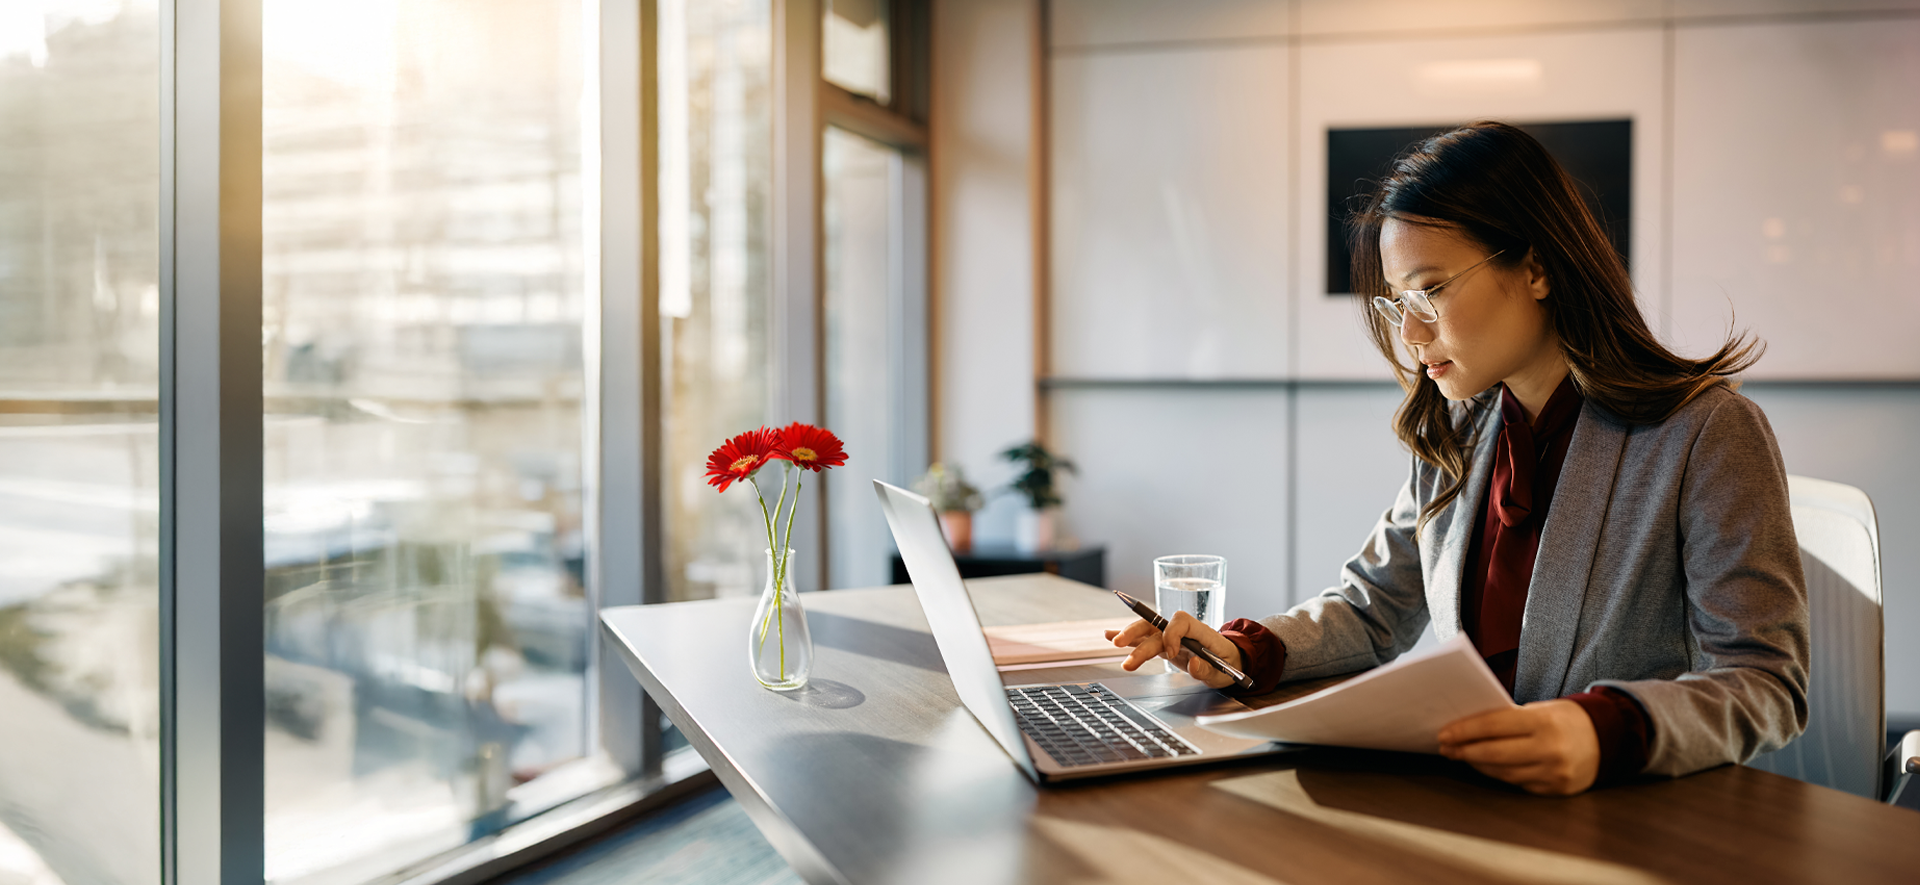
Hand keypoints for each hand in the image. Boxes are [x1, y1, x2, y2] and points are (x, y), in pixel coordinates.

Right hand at [1104, 610, 1243, 689]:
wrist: (1230, 662)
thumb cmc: (1228, 664)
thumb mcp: (1224, 673)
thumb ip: (1207, 669)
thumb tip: (1193, 663)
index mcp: (1200, 632)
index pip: (1181, 622)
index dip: (1172, 634)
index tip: (1171, 653)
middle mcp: (1183, 632)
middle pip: (1157, 624)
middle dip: (1138, 633)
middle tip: (1122, 645)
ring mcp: (1172, 638)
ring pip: (1147, 630)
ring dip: (1129, 635)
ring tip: (1112, 640)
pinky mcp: (1165, 646)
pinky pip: (1145, 640)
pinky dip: (1129, 639)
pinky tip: (1110, 636)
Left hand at [1437, 699, 1600, 795]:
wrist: (1609, 739)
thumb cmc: (1566, 719)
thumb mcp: (1541, 709)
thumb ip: (1509, 718)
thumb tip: (1467, 728)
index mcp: (1544, 722)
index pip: (1493, 726)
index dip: (1464, 730)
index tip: (1444, 733)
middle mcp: (1550, 749)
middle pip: (1494, 753)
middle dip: (1464, 751)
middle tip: (1446, 747)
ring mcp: (1554, 773)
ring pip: (1503, 772)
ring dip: (1477, 765)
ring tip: (1461, 755)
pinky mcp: (1556, 789)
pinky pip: (1517, 783)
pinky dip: (1498, 775)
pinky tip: (1485, 767)